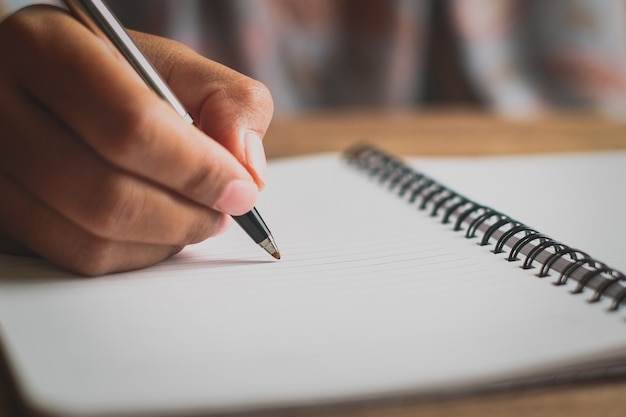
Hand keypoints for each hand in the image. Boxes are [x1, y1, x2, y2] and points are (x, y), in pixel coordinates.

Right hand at [0, 5, 273, 274]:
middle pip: (106, 195)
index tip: (242, 190)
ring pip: (90, 236)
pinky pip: (77, 257)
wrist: (47, 88)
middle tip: (225, 211)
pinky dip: (136, 255)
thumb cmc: (117, 76)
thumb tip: (247, 171)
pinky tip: (159, 230)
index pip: (130, 126)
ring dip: (165, 240)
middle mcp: (2, 108)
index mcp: (46, 49)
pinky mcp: (4, 211)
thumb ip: (229, 102)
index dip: (198, 169)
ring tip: (197, 217)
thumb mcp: (175, 65)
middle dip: (186, 215)